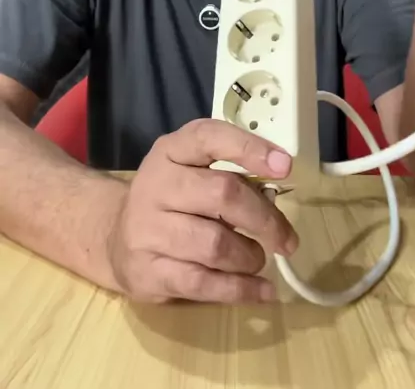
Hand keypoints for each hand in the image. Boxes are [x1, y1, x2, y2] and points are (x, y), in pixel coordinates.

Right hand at [106, 119, 297, 303]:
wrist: (114, 238)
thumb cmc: (170, 200)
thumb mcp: (192, 171)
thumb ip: (230, 174)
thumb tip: (276, 195)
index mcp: (171, 151)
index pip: (209, 138)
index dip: (249, 149)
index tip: (284, 166)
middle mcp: (157, 184)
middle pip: (222, 194)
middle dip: (264, 219)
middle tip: (286, 238)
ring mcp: (149, 229)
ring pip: (216, 244)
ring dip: (250, 256)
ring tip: (258, 259)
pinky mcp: (149, 271)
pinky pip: (204, 283)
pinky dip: (241, 289)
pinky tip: (261, 290)